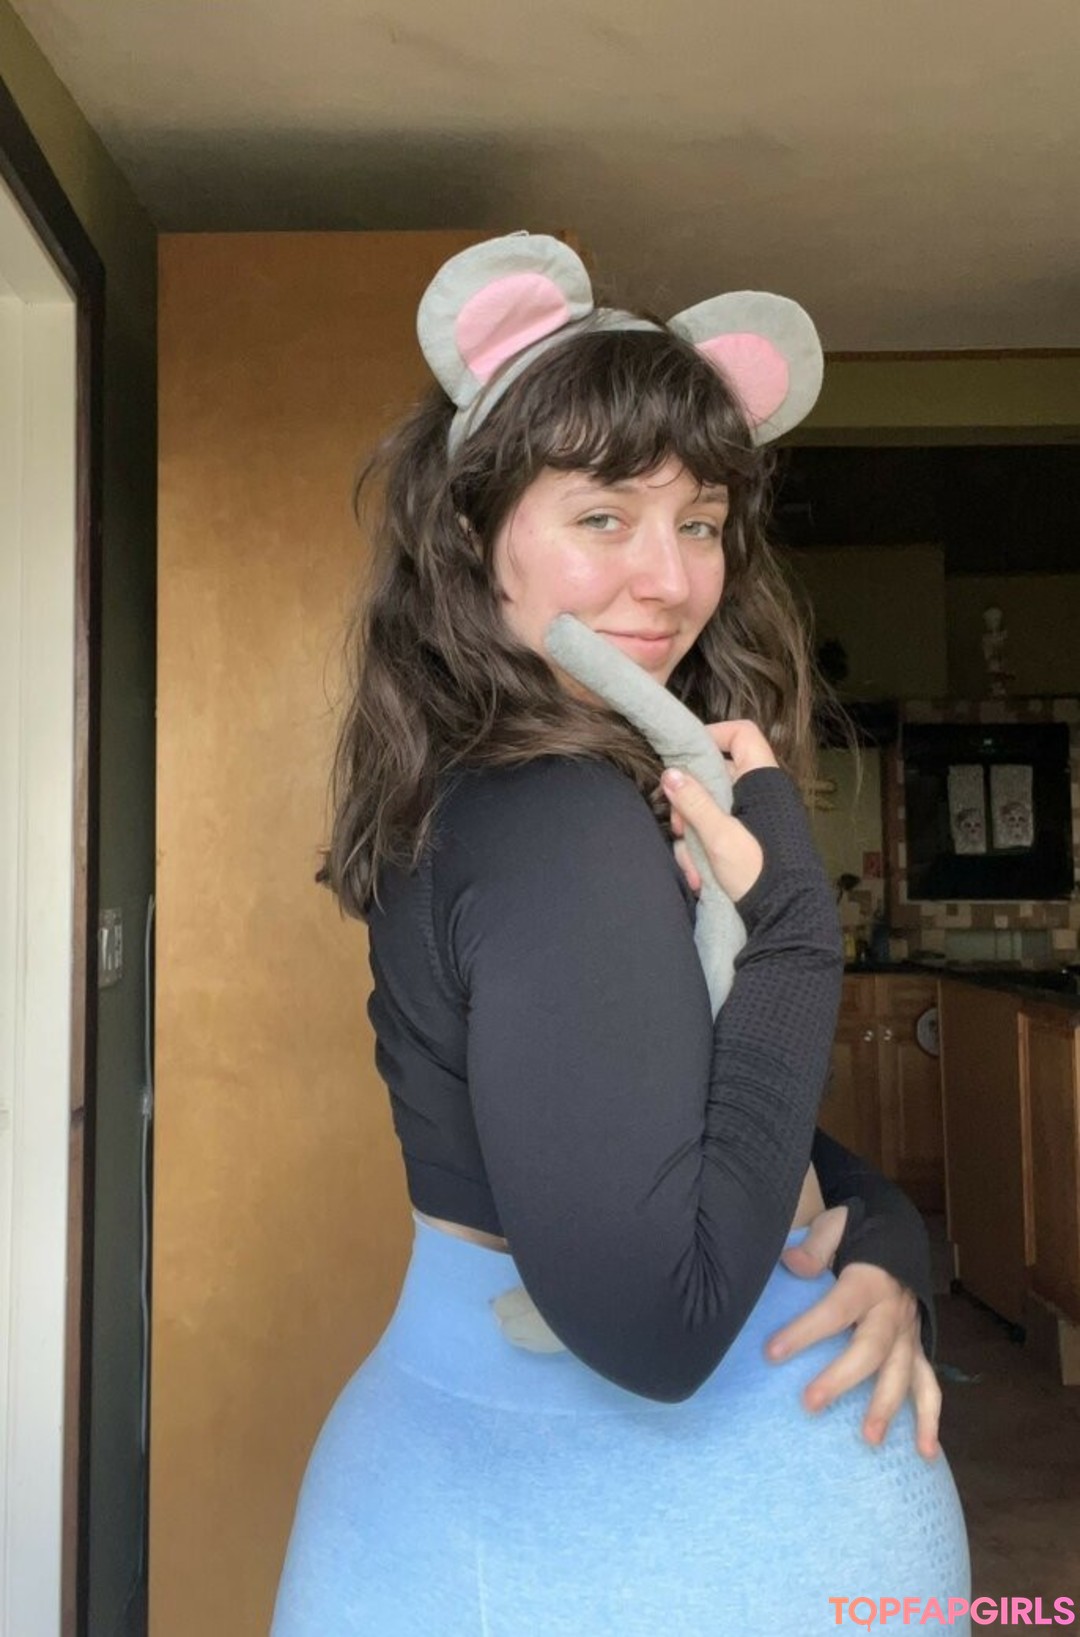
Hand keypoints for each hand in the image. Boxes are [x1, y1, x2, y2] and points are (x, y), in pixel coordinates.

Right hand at [662, 722, 775, 902]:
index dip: (713, 734)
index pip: (741, 734)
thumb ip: (694, 803)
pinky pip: (716, 833)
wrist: (787, 916)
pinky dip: (704, 852)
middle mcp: (759, 794)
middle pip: (715, 776)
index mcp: (761, 781)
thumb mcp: (720, 836)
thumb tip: (670, 773)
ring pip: (711, 809)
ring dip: (693, 835)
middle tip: (679, 826)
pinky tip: (699, 876)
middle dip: (690, 801)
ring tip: (692, 863)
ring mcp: (753, 818)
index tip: (683, 754)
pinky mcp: (747, 841)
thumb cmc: (760, 871)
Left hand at [765, 1204, 941, 1459]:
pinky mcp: (916, 1349)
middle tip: (811, 1404)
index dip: (805, 1331)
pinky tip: (925, 1452)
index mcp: (868, 1281)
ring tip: (870, 1439)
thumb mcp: (836, 1225)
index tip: (772, 1352)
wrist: (899, 1235)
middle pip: (870, 1349)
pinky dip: (929, 1420)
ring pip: (902, 1373)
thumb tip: (792, 1263)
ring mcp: (909, 1334)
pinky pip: (928, 1386)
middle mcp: (893, 1311)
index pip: (835, 1310)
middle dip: (842, 1378)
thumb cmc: (857, 1234)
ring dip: (887, 1407)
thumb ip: (816, 1245)